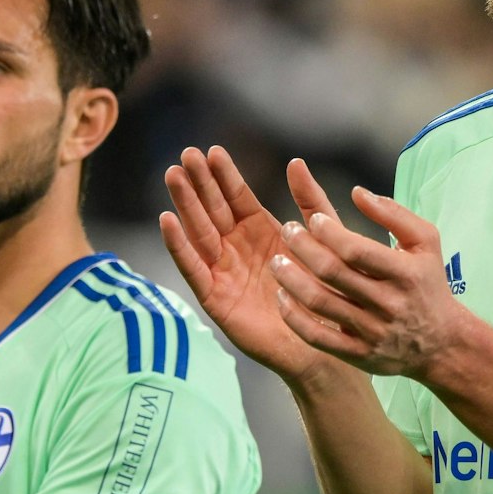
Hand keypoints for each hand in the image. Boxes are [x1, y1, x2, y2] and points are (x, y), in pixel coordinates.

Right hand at [161, 147, 346, 383]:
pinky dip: (179, 246)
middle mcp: (237, 248)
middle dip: (199, 183)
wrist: (325, 342)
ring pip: (199, 232)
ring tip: (173, 176)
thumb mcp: (324, 239)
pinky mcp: (215, 298)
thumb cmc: (325, 294)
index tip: (211, 151)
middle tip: (186, 155)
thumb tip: (295, 161)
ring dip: (185, 205)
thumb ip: (311, 202)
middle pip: (213, 210)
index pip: (237, 197)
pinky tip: (167, 220)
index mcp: (260, 232)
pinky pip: (193, 268)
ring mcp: (223, 272)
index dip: (224, 175)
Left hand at [267, 168, 466, 379]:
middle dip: (303, 248)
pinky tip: (282, 297)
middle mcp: (388, 303)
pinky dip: (294, 316)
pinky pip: (317, 336)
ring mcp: (371, 331)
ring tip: (276, 261)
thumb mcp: (426, 242)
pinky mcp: (358, 354)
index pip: (357, 250)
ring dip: (291, 279)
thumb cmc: (427, 284)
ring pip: (320, 304)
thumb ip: (394, 213)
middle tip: (287, 231)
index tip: (313, 219)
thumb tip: (357, 193)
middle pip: (333, 273)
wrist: (441, 344)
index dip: (328, 232)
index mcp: (405, 273)